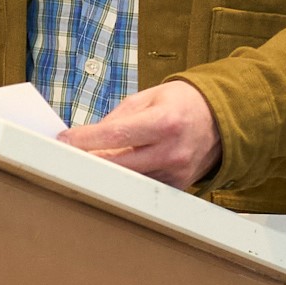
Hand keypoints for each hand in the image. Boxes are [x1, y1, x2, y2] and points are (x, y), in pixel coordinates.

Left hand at [59, 80, 221, 188]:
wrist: (219, 119)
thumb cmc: (182, 104)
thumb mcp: (149, 97)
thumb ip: (118, 118)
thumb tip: (88, 137)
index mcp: (164, 122)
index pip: (115, 135)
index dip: (85, 139)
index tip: (65, 140)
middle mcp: (172, 150)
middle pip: (118, 165)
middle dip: (89, 161)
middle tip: (69, 156)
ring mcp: (176, 173)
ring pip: (128, 180)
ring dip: (107, 172)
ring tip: (93, 162)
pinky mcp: (177, 186)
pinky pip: (143, 187)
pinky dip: (128, 179)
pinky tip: (120, 170)